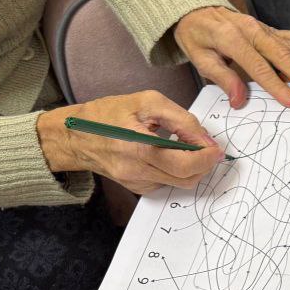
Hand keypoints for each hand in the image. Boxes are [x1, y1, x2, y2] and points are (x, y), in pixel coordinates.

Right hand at [36, 91, 223, 194]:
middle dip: (205, 164)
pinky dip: (177, 171)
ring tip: (187, 147)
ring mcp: (137, 183)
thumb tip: (204, 139)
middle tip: (208, 148)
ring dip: (193, 167)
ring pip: (180, 183)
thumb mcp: (146, 102)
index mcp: (138, 147)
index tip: (216, 147)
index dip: (207, 156)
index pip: (185, 163)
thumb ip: (180, 119)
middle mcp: (138, 171)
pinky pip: (167, 183)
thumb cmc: (106, 114)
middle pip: (187, 178)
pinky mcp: (137, 188)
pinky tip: (169, 154)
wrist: (73, 137)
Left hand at [174, 7, 289, 109]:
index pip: (260, 68)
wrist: (197, 10)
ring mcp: (264, 28)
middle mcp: (253, 31)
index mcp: (233, 39)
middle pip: (282, 57)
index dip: (279, 87)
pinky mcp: (270, 29)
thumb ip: (221, 78)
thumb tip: (239, 100)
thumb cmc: (197, 37)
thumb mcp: (199, 58)